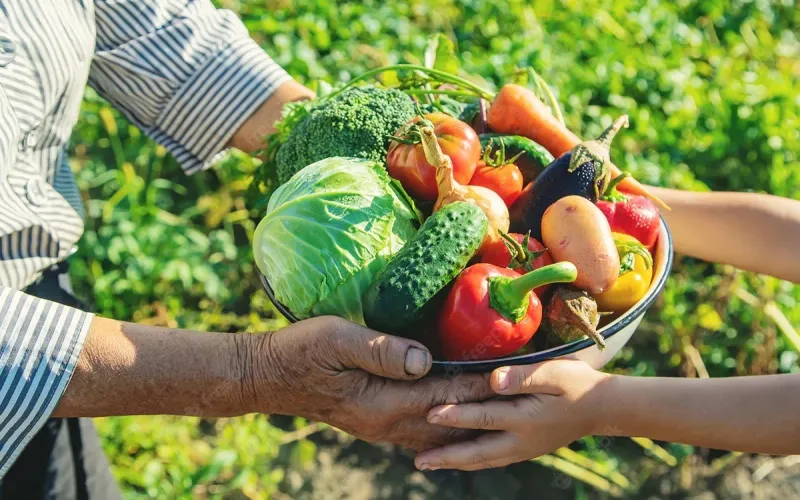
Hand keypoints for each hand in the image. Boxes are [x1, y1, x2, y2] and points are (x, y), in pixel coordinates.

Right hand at [247, 316, 494, 450]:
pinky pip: (418, 431)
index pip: (445, 394)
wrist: (269, 376)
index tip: (515, 375)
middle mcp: (386, 422)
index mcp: (382, 402)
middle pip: (448, 418)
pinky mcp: (373, 421)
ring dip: (467, 420)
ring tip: (499, 411)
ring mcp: (379, 426)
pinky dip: (444, 427)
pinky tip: (456, 422)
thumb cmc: (301, 352)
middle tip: (521, 396)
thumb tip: (424, 359)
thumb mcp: (337, 340)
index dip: (481, 384)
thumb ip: (380, 350)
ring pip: (436, 430)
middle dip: (485, 406)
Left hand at [413, 359, 611, 469]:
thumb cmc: (577, 384)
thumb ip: (523, 377)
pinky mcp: (525, 450)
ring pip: (483, 460)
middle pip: (476, 452)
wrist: (603, 408)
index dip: (455, 415)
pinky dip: (472, 461)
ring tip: (428, 464)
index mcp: (525, 419)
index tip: (431, 414)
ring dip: (455, 462)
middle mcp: (520, 441)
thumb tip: (493, 379)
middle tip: (418, 462)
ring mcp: (523, 450)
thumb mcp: (554, 373)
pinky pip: (492, 459)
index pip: (483, 417)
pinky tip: (458, 460)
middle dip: (446, 456)